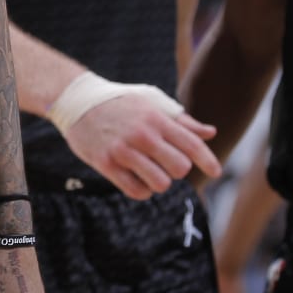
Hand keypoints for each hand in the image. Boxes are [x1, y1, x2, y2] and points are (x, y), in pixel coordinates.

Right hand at [60, 93, 219, 199]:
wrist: (76, 100)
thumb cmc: (120, 102)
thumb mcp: (151, 103)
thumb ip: (181, 120)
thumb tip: (211, 133)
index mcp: (155, 118)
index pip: (191, 144)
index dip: (208, 161)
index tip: (217, 172)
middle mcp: (141, 134)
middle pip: (180, 168)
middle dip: (178, 169)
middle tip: (166, 162)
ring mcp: (123, 150)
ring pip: (160, 184)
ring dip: (159, 181)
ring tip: (149, 170)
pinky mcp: (106, 164)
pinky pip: (137, 191)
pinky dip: (142, 189)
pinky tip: (135, 176)